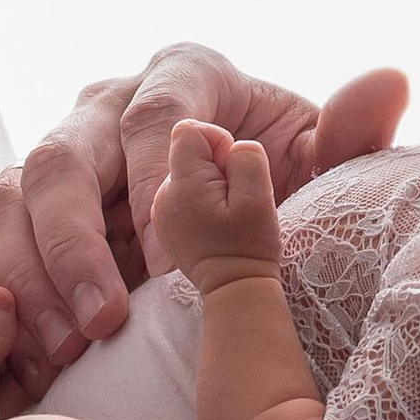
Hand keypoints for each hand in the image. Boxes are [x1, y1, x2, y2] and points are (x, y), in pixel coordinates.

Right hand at [0, 46, 407, 391]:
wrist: (249, 219)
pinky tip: (32, 358)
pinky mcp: (29, 207)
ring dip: (32, 274)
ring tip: (66, 347)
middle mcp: (109, 100)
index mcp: (185, 73)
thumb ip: (353, 133)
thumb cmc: (285, 183)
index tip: (173, 270)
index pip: (152, 118)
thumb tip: (388, 81)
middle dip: (75, 243)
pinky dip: (6, 297)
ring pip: (13, 194)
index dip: (155, 190)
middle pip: (62, 154)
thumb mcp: (324, 163)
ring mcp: (62, 150)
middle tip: (104, 320)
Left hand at [153, 120, 283, 292]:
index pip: (189, 131)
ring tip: (225, 209)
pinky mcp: (165, 220)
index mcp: (183, 185)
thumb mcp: (258, 196)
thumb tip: (231, 147)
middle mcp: (163, 194)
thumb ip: (245, 157)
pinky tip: (215, 217)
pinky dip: (200, 195)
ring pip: (187, 170)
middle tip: (233, 195)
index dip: (217, 140)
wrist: (235, 288)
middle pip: (187, 151)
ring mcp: (162, 209)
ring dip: (208, 180)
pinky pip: (183, 189)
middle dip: (213, 162)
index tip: (233, 170)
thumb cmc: (249, 244)